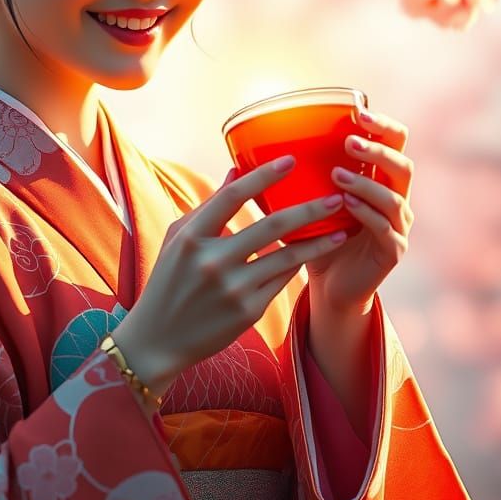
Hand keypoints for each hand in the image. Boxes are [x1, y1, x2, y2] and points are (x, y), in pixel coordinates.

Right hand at [116, 158, 354, 396]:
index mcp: (192, 237)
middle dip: (309, 209)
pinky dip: (297, 265)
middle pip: (271, 226)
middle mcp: (213, 261)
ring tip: (341, 230)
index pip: (233, 196)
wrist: (158, 339)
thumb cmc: (167, 281)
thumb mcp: (178, 240)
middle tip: (336, 198)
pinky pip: (281, 281)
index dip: (264, 176)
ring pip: (287, 257)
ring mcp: (233, 288)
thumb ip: (208, 206)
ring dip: (318, 242)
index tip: (291, 160)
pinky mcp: (248, 311)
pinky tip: (312, 254)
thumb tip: (236, 171)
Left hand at [304, 109, 414, 312]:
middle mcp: (395, 198)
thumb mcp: (301, 203)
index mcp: (377, 179)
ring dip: (366, 183)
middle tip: (349, 142)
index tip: (359, 112)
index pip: (394, 143)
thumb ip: (286, 179)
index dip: (383, 126)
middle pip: (403, 165)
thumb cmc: (314, 238)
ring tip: (337, 175)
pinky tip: (346, 205)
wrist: (329, 285)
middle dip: (377, 151)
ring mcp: (398, 225)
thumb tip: (238, 159)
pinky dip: (367, 215)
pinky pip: (385, 229)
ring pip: (394, 197)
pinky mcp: (392, 251)